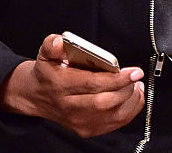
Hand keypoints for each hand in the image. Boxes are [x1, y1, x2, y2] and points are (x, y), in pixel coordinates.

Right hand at [0, 34, 144, 137]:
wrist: (36, 96)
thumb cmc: (48, 72)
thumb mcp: (46, 53)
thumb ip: (52, 44)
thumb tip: (59, 42)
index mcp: (61, 85)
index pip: (92, 84)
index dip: (116, 79)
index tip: (134, 71)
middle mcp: (69, 106)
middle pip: (104, 102)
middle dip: (126, 89)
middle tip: (135, 76)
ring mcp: (78, 121)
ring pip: (113, 115)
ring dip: (131, 100)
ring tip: (135, 84)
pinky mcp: (86, 129)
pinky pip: (114, 124)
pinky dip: (129, 110)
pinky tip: (131, 96)